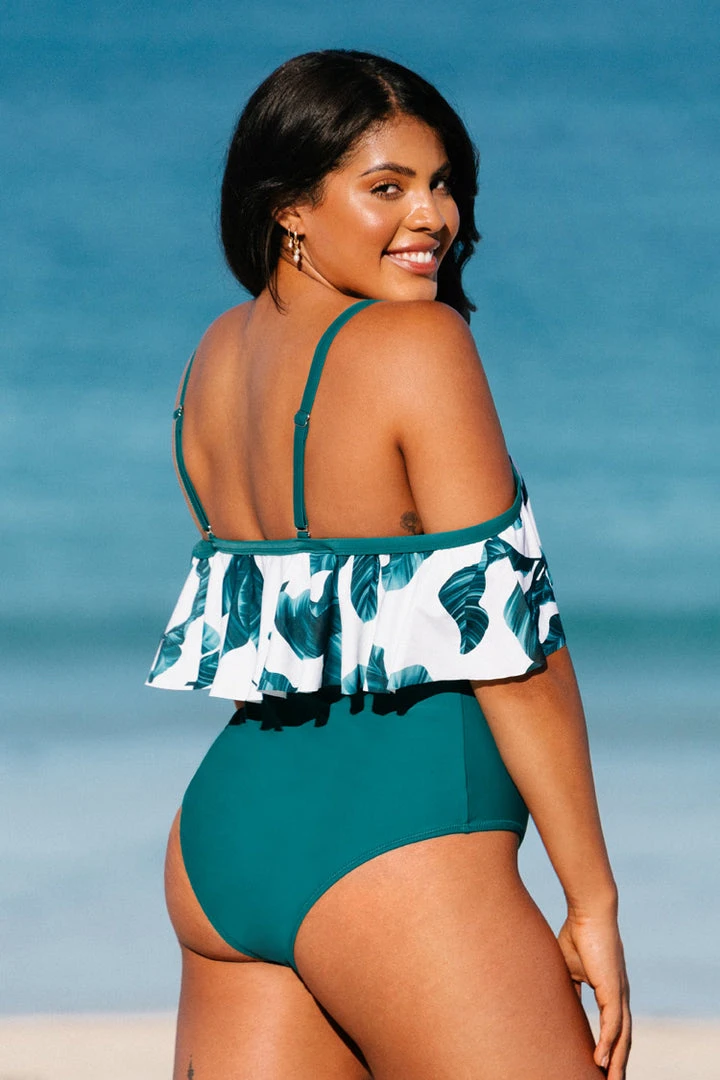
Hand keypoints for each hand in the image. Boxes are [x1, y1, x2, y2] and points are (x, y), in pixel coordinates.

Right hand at [557, 911, 630, 1078]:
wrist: (588, 911)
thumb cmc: (577, 934)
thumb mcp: (570, 967)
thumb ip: (571, 987)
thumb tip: (563, 1002)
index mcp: (611, 991)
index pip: (615, 1028)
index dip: (611, 1049)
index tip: (602, 1068)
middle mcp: (620, 996)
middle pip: (623, 1039)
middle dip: (618, 1064)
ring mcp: (619, 993)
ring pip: (622, 1037)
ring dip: (616, 1062)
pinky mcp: (613, 989)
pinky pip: (613, 1024)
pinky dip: (608, 1044)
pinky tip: (601, 1061)